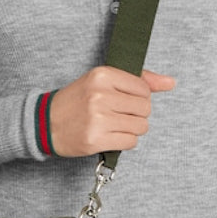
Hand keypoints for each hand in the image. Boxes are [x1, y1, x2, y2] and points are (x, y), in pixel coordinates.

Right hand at [47, 66, 175, 157]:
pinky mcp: (95, 139)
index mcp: (102, 75)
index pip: (144, 89)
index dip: (138, 97)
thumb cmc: (77, 101)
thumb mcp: (103, 81)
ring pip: (140, 127)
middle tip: (117, 114)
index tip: (123, 100)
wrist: (45, 123)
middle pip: (145, 108)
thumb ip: (139, 80)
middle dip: (136, 114)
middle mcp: (100, 95)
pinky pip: (130, 142)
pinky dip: (124, 141)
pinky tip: (109, 136)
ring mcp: (98, 118)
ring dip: (131, 129)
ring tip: (113, 125)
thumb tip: (171, 82)